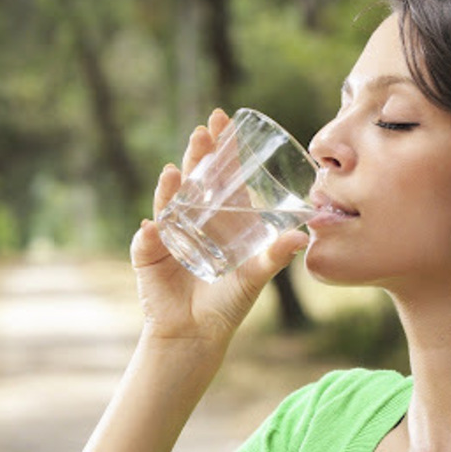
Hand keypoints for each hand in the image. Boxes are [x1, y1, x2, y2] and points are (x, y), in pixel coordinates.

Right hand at [130, 109, 308, 344]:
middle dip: (197, 154)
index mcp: (219, 217)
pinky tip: (155, 226)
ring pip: (169, 202)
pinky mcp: (149, 254)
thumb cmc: (228, 302)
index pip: (219, 174)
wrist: (197, 333)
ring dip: (171, 185)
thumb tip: (301, 235)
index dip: (220, 148)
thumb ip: (275, 256)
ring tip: (177, 170)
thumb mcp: (255, 276)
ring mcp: (168, 233)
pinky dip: (152, 233)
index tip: (223, 119)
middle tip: (204, 131)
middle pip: (193, 179)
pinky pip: (149, 240)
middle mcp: (192, 219)